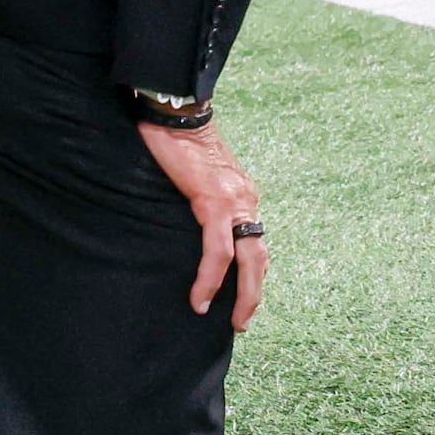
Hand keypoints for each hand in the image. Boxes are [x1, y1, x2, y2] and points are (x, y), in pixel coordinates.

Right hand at [136, 118, 265, 330]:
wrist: (175, 111)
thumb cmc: (178, 142)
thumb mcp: (197, 179)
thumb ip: (203, 202)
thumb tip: (194, 224)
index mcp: (243, 194)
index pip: (253, 242)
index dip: (250, 274)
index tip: (240, 299)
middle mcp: (245, 199)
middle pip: (259, 257)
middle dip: (254, 294)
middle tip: (242, 323)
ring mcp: (233, 200)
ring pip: (247, 259)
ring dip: (241, 295)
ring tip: (229, 321)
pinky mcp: (213, 201)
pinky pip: (218, 250)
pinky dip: (211, 278)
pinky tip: (201, 298)